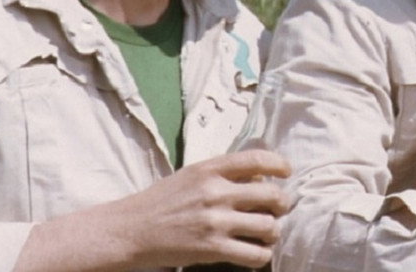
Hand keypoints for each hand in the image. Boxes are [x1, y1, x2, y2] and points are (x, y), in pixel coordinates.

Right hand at [14, 150, 291, 271]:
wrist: (128, 230)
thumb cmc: (160, 202)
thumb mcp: (191, 175)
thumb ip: (222, 173)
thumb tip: (260, 177)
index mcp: (210, 168)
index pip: (258, 159)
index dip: (280, 165)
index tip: (287, 173)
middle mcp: (216, 191)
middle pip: (273, 195)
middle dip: (282, 204)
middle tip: (278, 210)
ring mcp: (215, 221)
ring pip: (269, 226)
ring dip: (273, 232)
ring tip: (266, 234)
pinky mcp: (212, 248)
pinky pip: (255, 254)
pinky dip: (261, 255)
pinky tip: (254, 253)